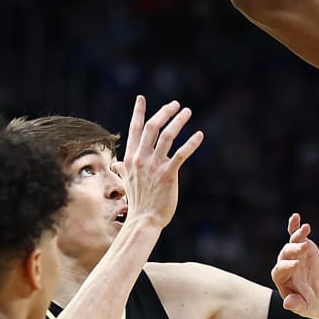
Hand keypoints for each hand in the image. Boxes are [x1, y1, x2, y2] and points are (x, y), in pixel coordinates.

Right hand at [117, 95, 203, 231]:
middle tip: (175, 104)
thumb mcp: (126, 181)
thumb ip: (124, 168)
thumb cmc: (138, 202)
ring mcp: (154, 166)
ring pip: (166, 136)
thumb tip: (118, 164)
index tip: (141, 98)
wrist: (144, 220)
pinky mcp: (168, 174)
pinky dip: (191, 143)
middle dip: (164, 112)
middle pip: (152, 127)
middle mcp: (141, 159)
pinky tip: (199, 135)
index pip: (135, 130)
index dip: (138, 112)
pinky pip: (180, 154)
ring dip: (178, 121)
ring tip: (187, 112)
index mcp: (131, 158)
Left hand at [271, 213, 318, 318]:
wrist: (315, 296)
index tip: (296, 265)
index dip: (287, 266)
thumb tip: (287, 304)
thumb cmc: (306, 302)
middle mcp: (284, 263)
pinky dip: (295, 226)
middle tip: (304, 248)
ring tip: (305, 229)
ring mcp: (292, 254)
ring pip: (291, 243)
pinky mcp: (302, 247)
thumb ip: (295, 305)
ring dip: (297, 235)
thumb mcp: (303, 307)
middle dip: (294, 250)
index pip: (280, 270)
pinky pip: (295, 235)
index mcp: (281, 277)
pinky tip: (296, 217)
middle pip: (285, 254)